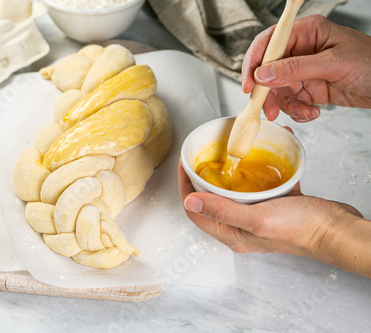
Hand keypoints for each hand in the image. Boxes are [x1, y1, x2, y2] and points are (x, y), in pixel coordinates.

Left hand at [178, 160, 370, 278]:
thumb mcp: (257, 217)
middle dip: (202, 179)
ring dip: (228, 174)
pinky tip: (260, 157)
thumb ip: (223, 210)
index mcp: (232, 233)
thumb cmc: (302, 229)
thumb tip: (190, 201)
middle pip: (210, 201)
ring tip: (225, 155)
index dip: (185, 188)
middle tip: (200, 158)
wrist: (337, 230)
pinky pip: (256, 187)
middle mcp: (240, 227)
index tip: (184, 166)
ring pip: (232, 193)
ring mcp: (256, 216)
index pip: (196, 211)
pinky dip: (256, 172)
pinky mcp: (272, 207)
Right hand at [242, 15, 370, 121]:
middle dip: (268, 92)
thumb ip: (295, 69)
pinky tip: (313, 111)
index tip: (249, 84)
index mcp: (307, 32)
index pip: (269, 43)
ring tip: (304, 111)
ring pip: (278, 90)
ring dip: (287, 105)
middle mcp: (301, 50)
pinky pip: (292, 101)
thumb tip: (264, 74)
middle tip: (269, 108)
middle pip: (268, 70)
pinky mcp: (309, 88)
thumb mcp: (332, 63)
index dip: (254, 63)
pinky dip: (298, 110)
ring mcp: (304, 70)